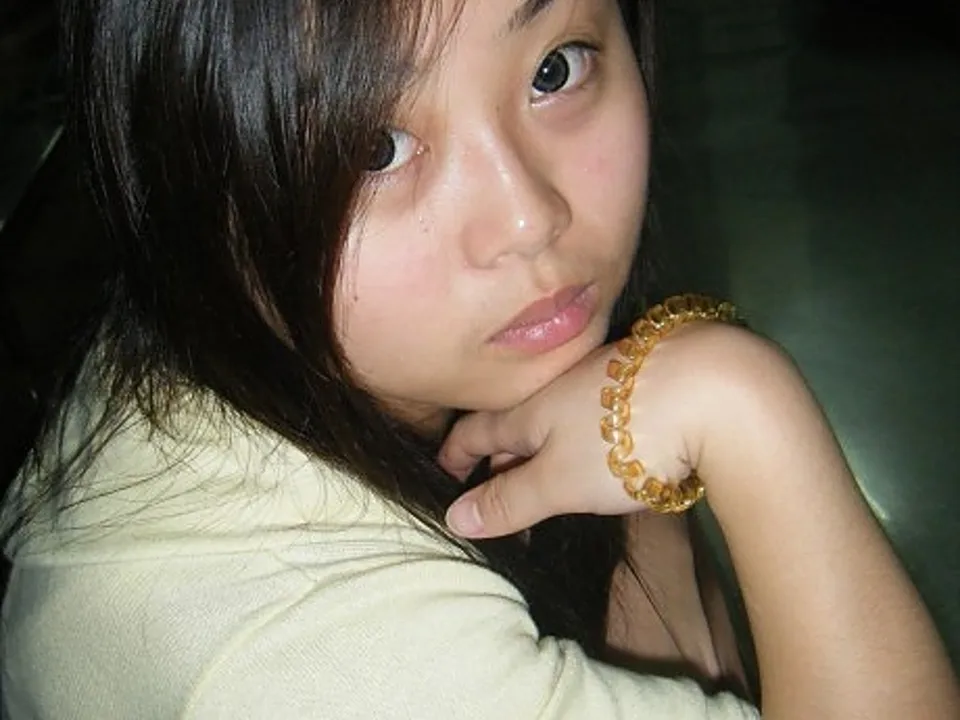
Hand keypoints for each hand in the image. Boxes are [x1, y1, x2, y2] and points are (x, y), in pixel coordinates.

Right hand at [438, 322, 732, 537]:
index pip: (476, 431)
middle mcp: (559, 388)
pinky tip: (596, 450)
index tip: (444, 472)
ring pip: (555, 416)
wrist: (716, 390)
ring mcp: (603, 380)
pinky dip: (578, 436)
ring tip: (540, 477)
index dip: (456, 453)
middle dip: (498, 454)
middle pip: (515, 422)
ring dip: (540, 446)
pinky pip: (591, 413)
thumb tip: (453, 518)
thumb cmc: (623, 439)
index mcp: (529, 410)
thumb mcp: (559, 481)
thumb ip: (509, 500)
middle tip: (491, 491)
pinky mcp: (643, 383)